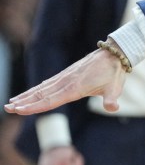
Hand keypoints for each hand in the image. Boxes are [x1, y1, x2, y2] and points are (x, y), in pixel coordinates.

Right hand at [4, 48, 126, 114]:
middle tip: (7, 108)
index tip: (19, 110)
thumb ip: (111, 100)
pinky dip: (36, 89)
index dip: (35, 106)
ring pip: (42, 88)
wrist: (114, 54)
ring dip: (26, 96)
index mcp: (75, 88)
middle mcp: (66, 82)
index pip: (51, 100)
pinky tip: (28, 94)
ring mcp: (65, 77)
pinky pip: (47, 83)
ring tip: (11, 103)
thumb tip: (113, 108)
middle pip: (41, 94)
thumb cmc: (114, 73)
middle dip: (24, 102)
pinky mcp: (66, 74)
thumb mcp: (115, 88)